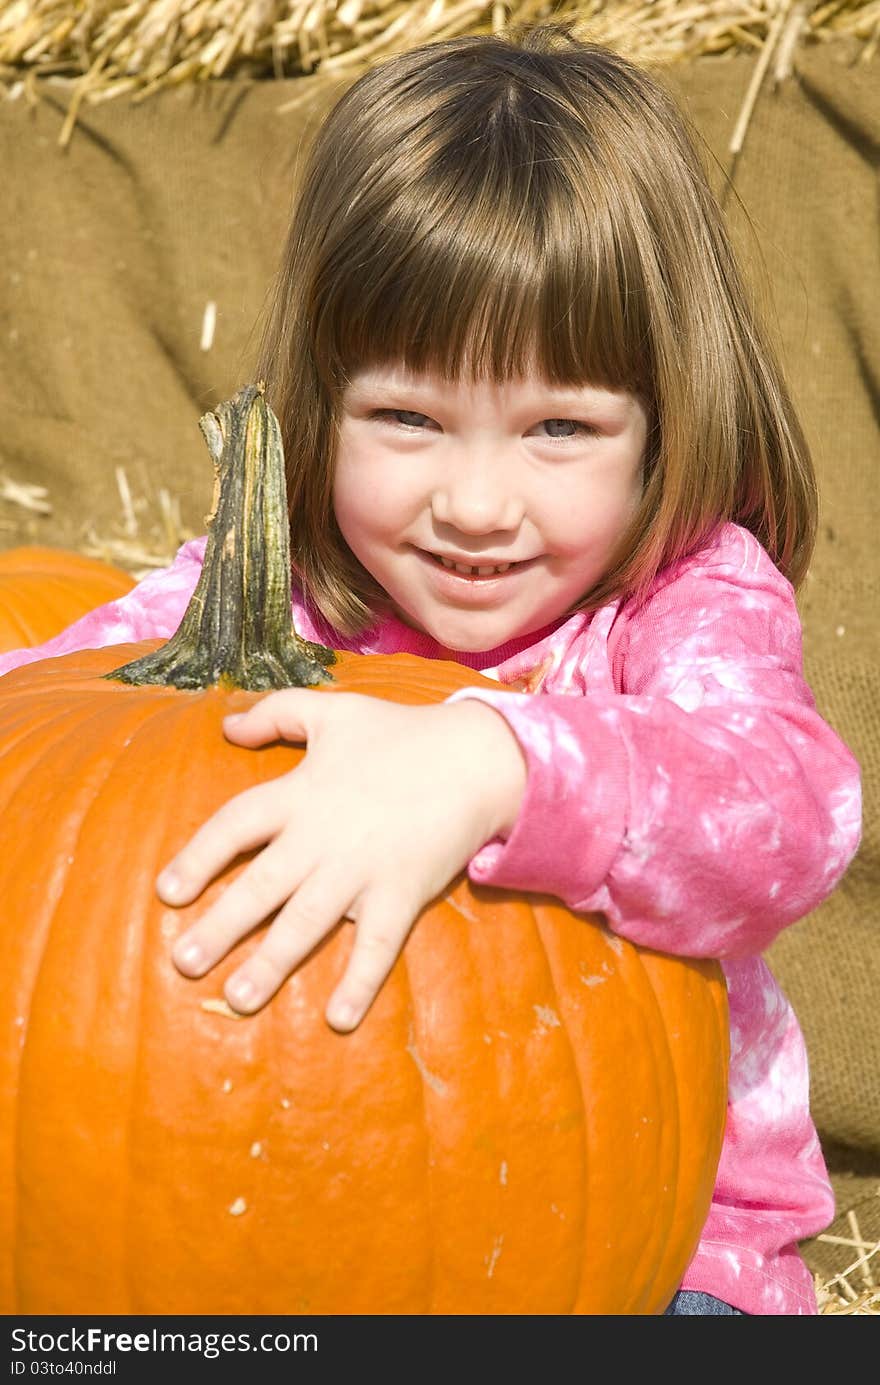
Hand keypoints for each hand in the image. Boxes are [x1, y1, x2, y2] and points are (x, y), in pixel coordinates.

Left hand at [158, 690, 526, 1029]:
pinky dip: (360, 982)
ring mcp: (362, 869)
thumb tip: (226, 726)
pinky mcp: (401, 894)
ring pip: (307, 922)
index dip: (199, 857)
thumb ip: (277, 713)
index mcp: (301, 793)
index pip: (236, 826)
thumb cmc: (401, 734)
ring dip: (272, 963)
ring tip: (238, 999)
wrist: (477, 758)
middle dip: (221, 925)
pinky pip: (377, 944)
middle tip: (183, 963)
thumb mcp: (334, 712)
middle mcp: (322, 837)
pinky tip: (337, 1019)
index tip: (167, 893)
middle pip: (261, 885)